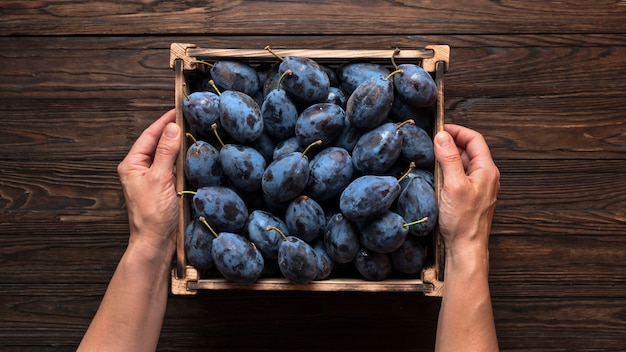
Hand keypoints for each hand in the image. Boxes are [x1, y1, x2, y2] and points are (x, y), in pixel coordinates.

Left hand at [117, 109, 181, 258]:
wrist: (155, 243)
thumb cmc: (152, 214)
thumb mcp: (160, 178)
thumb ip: (166, 152)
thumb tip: (173, 128)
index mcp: (131, 164)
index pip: (149, 135)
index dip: (164, 121)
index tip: (178, 109)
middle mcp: (140, 170)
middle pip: (158, 143)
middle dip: (173, 131)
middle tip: (190, 118)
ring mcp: (152, 179)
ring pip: (167, 155)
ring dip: (179, 145)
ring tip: (194, 132)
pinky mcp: (164, 188)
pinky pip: (174, 168)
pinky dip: (183, 160)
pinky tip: (194, 155)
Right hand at [434, 124, 499, 260]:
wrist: (466, 248)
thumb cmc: (463, 221)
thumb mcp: (453, 185)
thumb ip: (449, 158)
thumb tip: (442, 136)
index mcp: (486, 171)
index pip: (475, 139)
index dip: (458, 131)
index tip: (441, 129)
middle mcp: (486, 177)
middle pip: (470, 150)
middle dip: (452, 142)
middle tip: (434, 141)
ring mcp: (479, 188)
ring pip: (465, 164)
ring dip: (450, 157)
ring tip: (433, 156)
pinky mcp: (471, 197)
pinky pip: (461, 176)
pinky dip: (450, 170)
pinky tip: (438, 175)